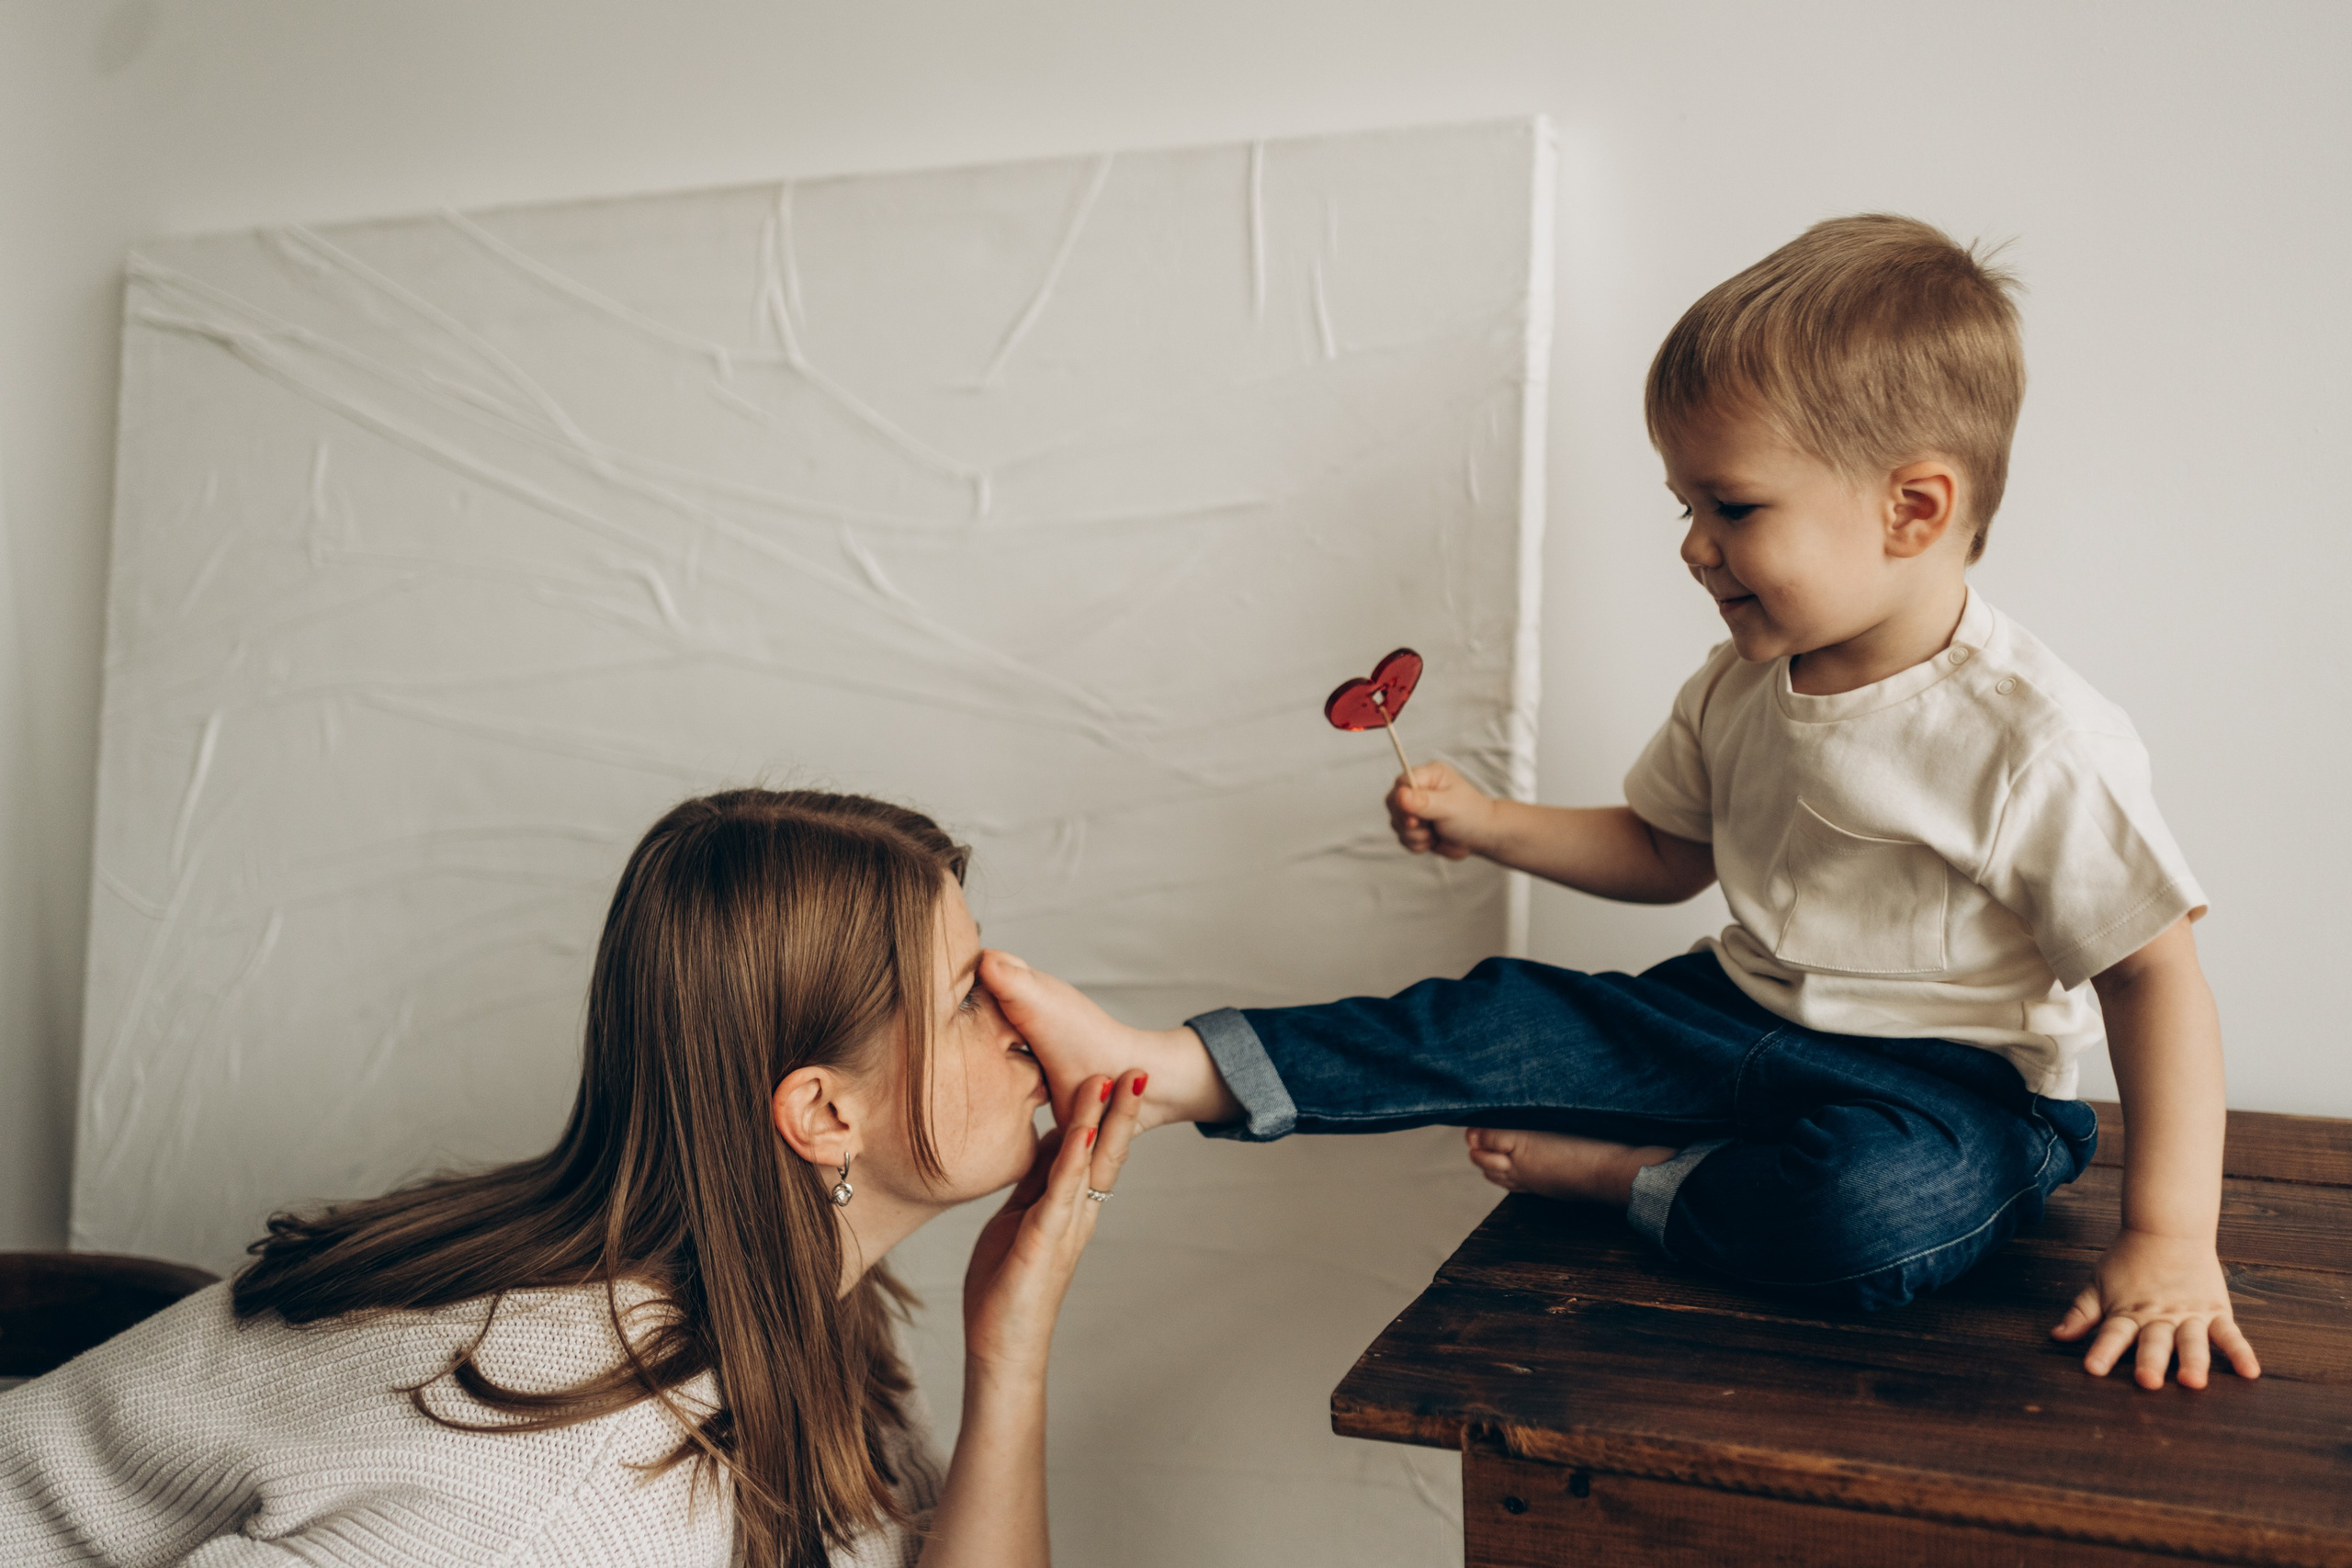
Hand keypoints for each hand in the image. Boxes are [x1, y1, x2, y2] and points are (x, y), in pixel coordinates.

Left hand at [960, 1071, 1144, 1378]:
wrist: (1002, 1350)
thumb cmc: (1005, 1287)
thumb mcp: (1018, 1218)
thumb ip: (1034, 1183)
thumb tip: (1045, 1143)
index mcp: (1070, 1208)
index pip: (1093, 1150)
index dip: (1104, 1112)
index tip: (1113, 1072)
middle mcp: (1078, 1214)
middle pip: (1107, 1152)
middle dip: (1123, 1109)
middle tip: (1138, 1067)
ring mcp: (1065, 1227)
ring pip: (1092, 1164)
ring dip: (1106, 1121)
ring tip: (1118, 1081)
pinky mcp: (1044, 1241)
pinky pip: (1060, 1192)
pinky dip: (1072, 1159)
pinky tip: (1082, 1131)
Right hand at [1387, 761, 1499, 859]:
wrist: (1483, 837)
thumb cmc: (1472, 815)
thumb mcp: (1449, 806)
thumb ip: (1424, 800)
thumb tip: (1400, 794)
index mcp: (1429, 775)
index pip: (1401, 782)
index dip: (1401, 800)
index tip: (1414, 817)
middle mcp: (1419, 790)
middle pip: (1392, 803)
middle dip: (1407, 821)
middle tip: (1427, 825)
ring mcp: (1415, 810)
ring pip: (1396, 823)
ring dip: (1414, 835)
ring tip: (1435, 834)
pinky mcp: (1415, 828)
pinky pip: (1402, 838)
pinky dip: (1417, 844)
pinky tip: (1433, 841)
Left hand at [2050, 1229, 2260, 1388]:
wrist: (2167, 1229)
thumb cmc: (2128, 1262)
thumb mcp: (2098, 1284)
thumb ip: (2082, 1314)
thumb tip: (2057, 1337)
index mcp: (2128, 1312)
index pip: (2112, 1334)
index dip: (2103, 1351)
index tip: (2093, 1369)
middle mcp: (2159, 1317)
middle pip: (2153, 1342)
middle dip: (2150, 1361)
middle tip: (2147, 1381)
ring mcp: (2189, 1315)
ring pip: (2191, 1341)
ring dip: (2192, 1361)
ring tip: (2193, 1381)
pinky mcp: (2215, 1311)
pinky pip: (2229, 1334)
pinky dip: (2240, 1352)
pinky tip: (2250, 1372)